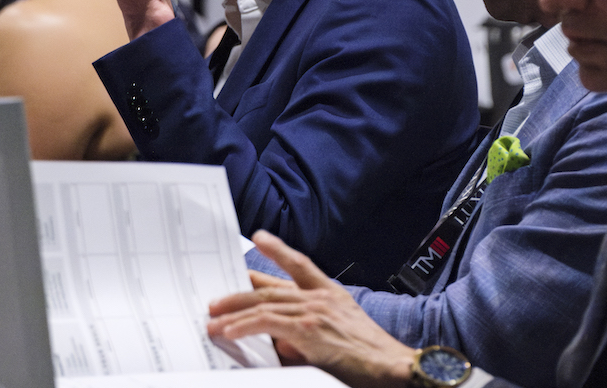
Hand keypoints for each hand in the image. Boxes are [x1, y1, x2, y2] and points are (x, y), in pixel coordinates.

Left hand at [207, 231, 416, 387]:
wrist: (394, 368)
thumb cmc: (369, 360)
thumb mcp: (336, 337)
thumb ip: (304, 334)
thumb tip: (276, 340)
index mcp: (332, 295)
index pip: (300, 264)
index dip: (278, 250)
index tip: (261, 238)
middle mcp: (322, 298)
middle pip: (271, 287)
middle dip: (240, 291)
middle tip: (216, 299)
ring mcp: (315, 311)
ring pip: (264, 304)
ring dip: (233, 312)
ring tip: (212, 319)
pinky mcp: (309, 330)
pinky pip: (267, 322)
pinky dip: (244, 325)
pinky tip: (229, 330)